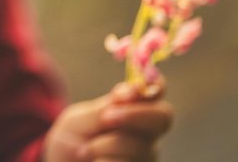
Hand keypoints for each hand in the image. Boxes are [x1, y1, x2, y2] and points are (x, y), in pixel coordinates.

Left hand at [44, 81, 173, 161]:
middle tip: (106, 118)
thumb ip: (107, 106)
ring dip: (103, 145)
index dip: (154, 83)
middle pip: (162, 117)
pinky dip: (102, 161)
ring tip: (84, 150)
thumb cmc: (75, 139)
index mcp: (134, 110)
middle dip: (134, 115)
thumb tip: (135, 89)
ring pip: (137, 146)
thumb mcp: (82, 118)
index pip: (156, 89)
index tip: (134, 88)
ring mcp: (146, 156)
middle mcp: (148, 133)